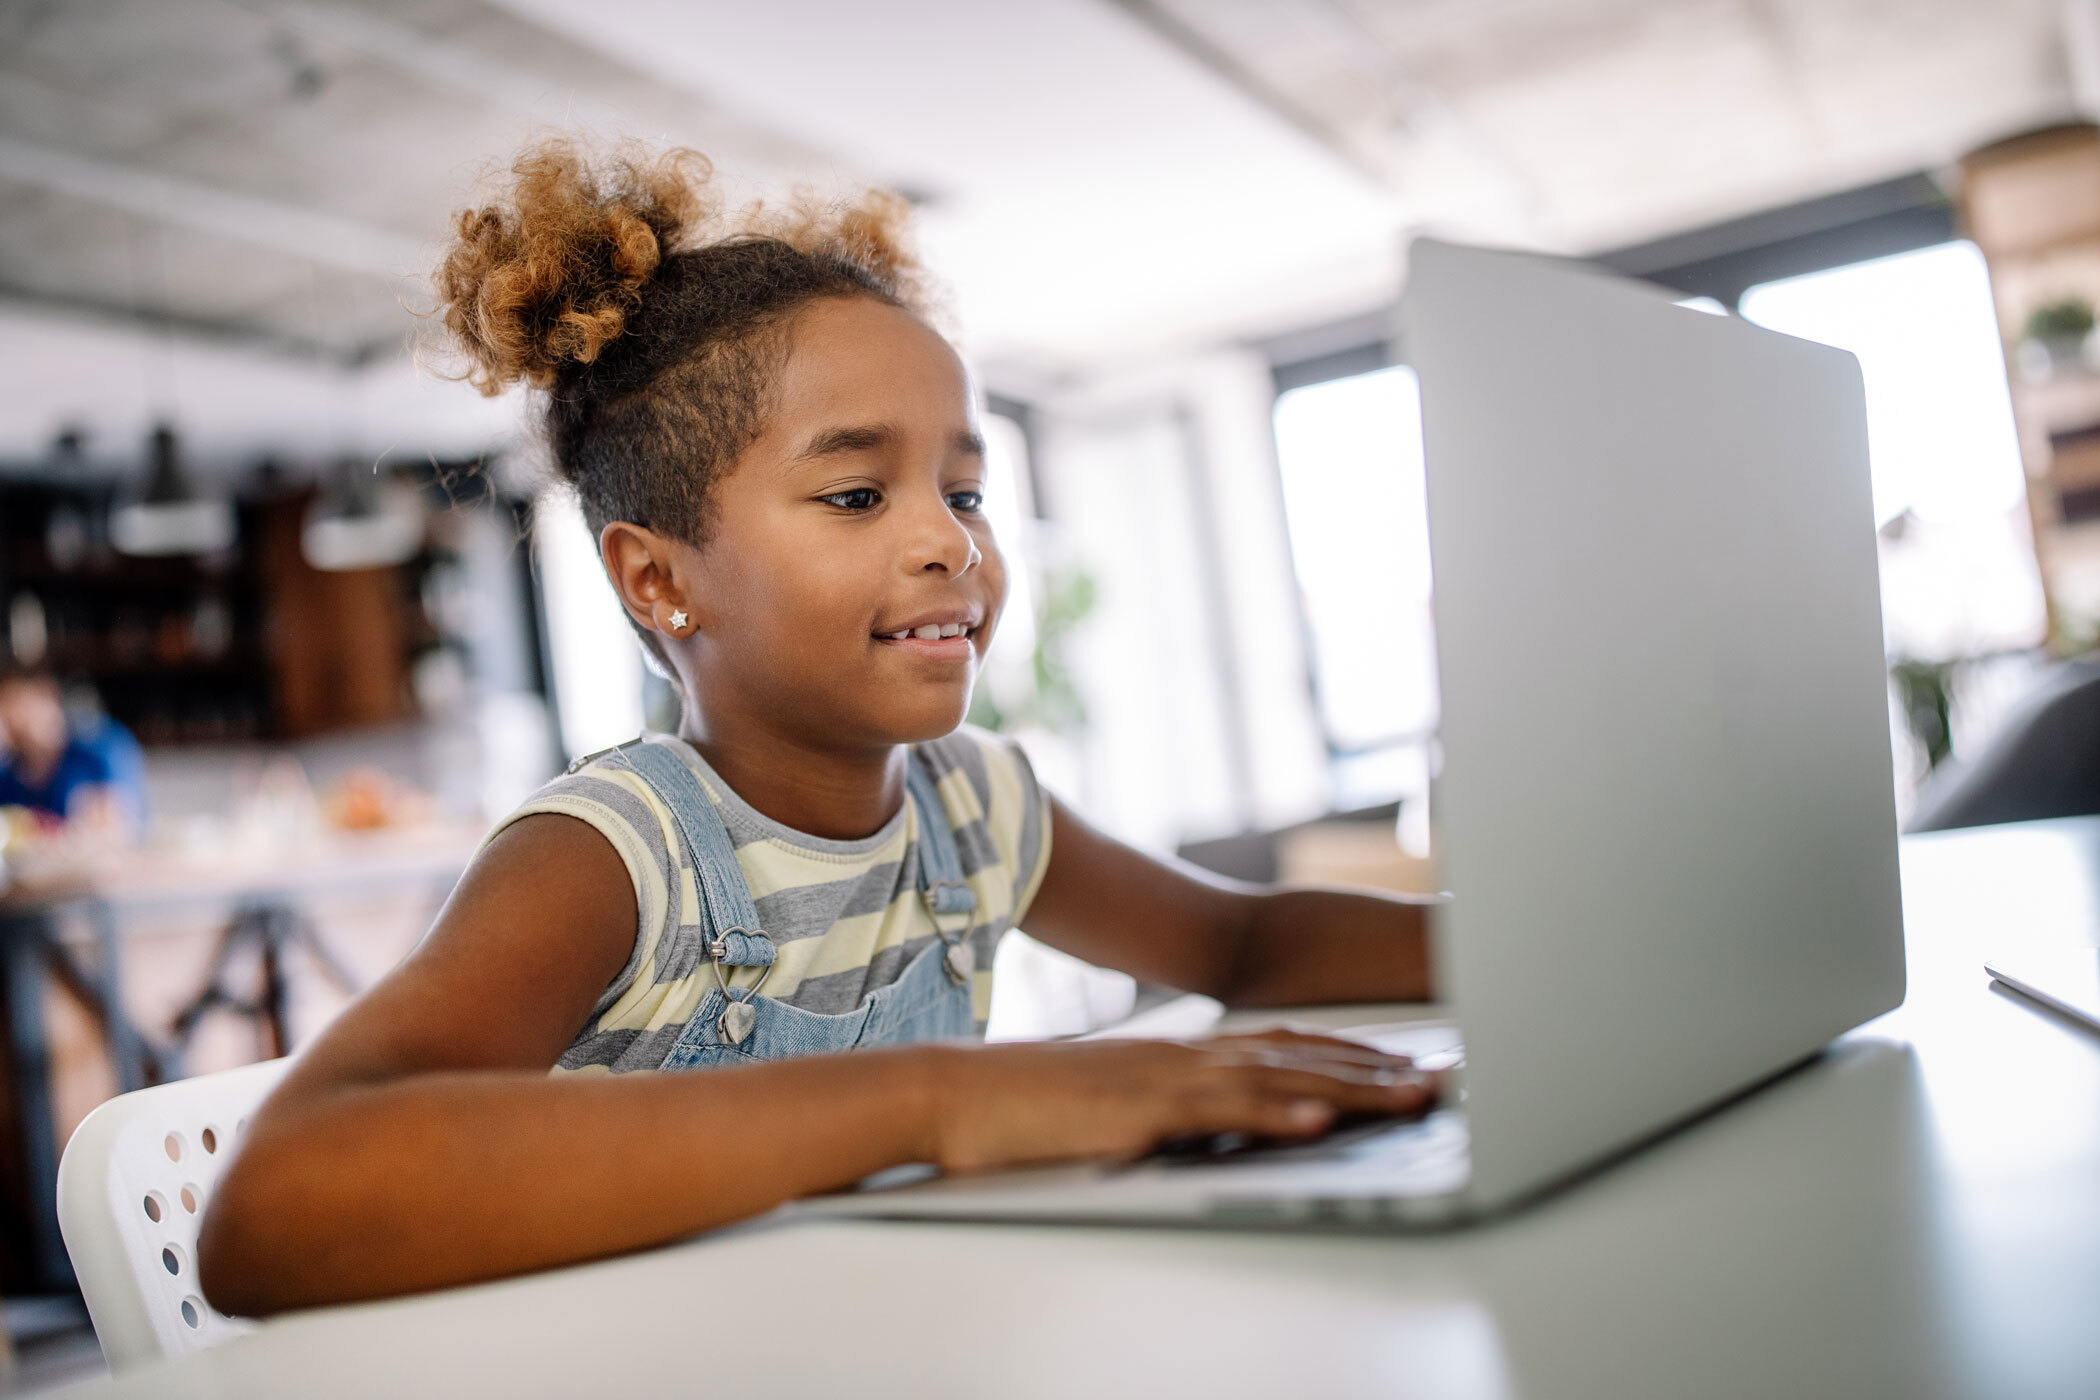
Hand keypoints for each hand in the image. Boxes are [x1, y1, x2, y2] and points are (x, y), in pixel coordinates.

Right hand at [918, 1029, 1438, 1172]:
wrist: (960, 1097)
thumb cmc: (1032, 1110)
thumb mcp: (1119, 1106)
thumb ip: (1172, 1109)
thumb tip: (1213, 1126)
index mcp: (1185, 1055)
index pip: (1288, 1049)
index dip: (1355, 1057)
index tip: (1410, 1067)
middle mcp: (1188, 1055)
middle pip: (1303, 1058)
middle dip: (1379, 1071)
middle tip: (1445, 1080)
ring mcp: (1169, 1078)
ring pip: (1279, 1079)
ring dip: (1354, 1089)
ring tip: (1414, 1097)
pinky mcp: (1142, 1108)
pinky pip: (1220, 1112)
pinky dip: (1275, 1115)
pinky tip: (1320, 1122)